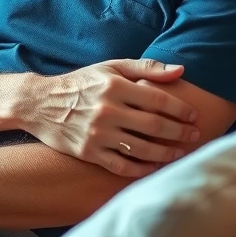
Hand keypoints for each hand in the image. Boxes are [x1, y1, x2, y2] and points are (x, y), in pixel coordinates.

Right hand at [31, 58, 198, 176]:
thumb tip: (181, 71)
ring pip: (142, 149)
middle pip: (154, 126)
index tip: (194, 116)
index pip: (158, 99)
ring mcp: (97, 134)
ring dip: (166, 153)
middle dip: (180, 132)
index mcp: (114, 86)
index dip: (181, 109)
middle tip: (195, 135)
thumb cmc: (81, 84)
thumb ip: (146, 68)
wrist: (40, 104)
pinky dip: (142, 169)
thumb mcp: (110, 67)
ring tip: (180, 152)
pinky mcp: (89, 153)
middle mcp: (107, 110)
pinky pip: (123, 166)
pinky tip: (154, 166)